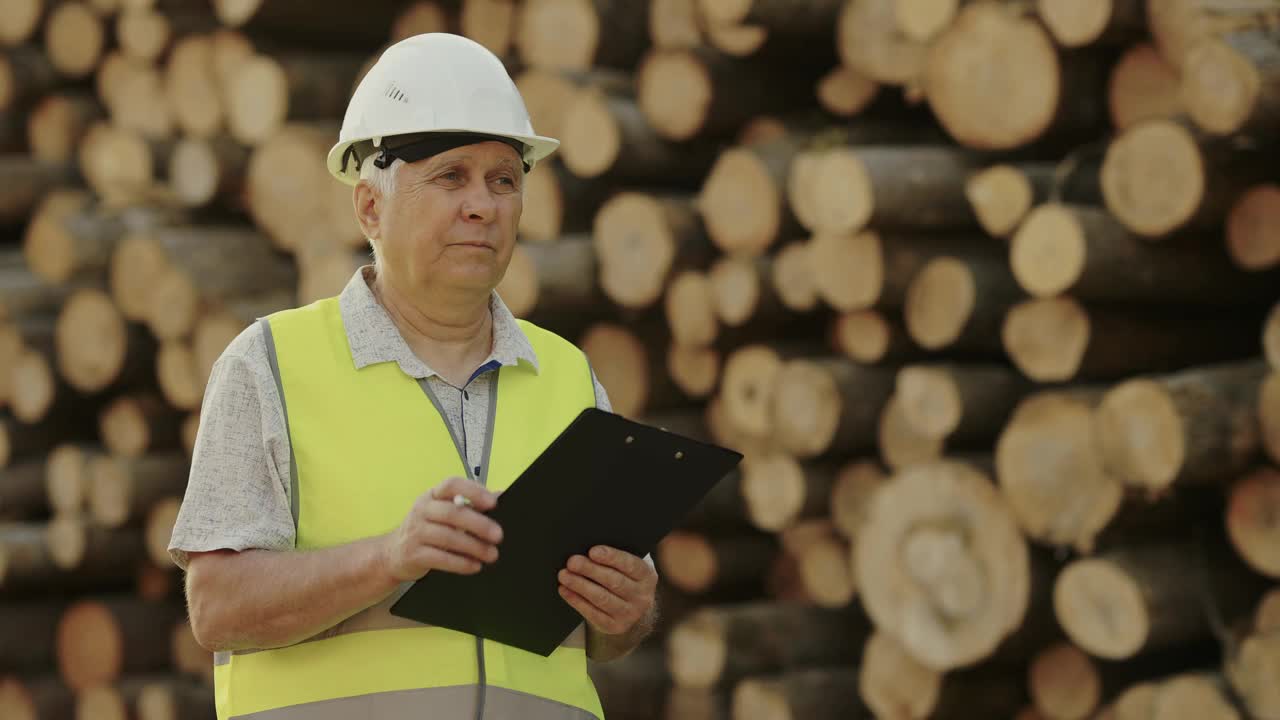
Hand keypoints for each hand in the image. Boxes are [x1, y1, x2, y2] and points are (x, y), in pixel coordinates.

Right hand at [382, 477, 502, 581]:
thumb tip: (500, 494)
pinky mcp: (413, 554)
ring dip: (474, 547)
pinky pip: (440, 558)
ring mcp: (415, 532)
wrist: (392, 553)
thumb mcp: (443, 512)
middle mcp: (422, 510)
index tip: (493, 503)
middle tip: (498, 535)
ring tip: (491, 554)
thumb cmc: (426, 529)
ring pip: (448, 537)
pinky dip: (460, 563)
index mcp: (432, 495)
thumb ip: (470, 503)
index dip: (473, 491)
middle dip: (479, 524)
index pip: (451, 485)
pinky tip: (474, 565)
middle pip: (452, 513)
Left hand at [558, 546, 656, 635]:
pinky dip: (576, 600)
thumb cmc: (624, 579)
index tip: (593, 551)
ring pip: (602, 598)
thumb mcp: (627, 568)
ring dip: (580, 585)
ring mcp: (630, 614)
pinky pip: (593, 613)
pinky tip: (565, 590)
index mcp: (647, 576)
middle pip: (614, 581)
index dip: (611, 557)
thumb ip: (615, 559)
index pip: (630, 565)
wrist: (631, 610)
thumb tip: (588, 550)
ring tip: (564, 575)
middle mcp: (642, 596)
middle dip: (590, 570)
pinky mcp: (615, 626)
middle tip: (572, 562)